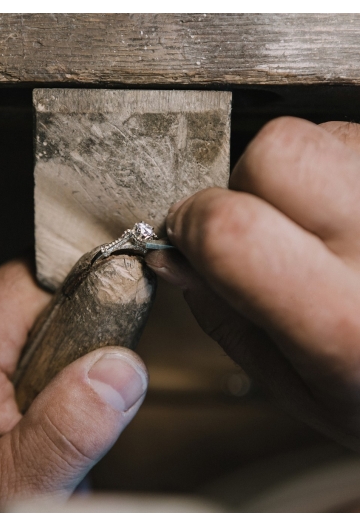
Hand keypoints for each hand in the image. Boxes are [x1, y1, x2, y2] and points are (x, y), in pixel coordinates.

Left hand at [0, 259, 146, 510]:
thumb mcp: (6, 492)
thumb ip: (67, 430)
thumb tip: (120, 370)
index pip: (36, 282)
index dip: (74, 312)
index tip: (86, 355)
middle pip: (18, 296)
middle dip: (50, 343)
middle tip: (44, 405)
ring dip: (20, 355)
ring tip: (12, 415)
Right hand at [147, 118, 359, 449]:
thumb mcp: (293, 381)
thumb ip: (223, 314)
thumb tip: (173, 255)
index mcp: (343, 323)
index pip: (233, 231)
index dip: (192, 221)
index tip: (190, 233)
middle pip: (280, 151)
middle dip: (247, 178)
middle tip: (262, 220)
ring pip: (321, 133)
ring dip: (300, 171)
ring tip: (319, 223)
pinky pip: (357, 138)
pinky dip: (339, 166)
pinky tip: (349, 215)